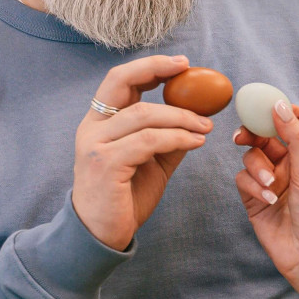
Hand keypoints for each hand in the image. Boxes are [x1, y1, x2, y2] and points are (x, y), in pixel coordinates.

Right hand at [71, 55, 213, 249]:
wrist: (102, 235)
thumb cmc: (124, 198)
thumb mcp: (152, 163)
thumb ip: (168, 139)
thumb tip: (198, 119)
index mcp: (99, 123)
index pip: (119, 81)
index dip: (149, 66)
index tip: (181, 64)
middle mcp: (92, 128)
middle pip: (122, 82)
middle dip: (156, 69)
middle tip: (189, 70)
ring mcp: (95, 145)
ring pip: (143, 114)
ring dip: (181, 116)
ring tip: (206, 125)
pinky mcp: (105, 164)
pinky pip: (148, 141)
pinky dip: (177, 137)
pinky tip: (196, 141)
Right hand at [232, 100, 298, 298]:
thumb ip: (295, 138)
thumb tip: (281, 106)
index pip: (293, 122)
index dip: (279, 110)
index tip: (264, 104)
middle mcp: (288, 165)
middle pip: (265, 137)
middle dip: (253, 135)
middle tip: (243, 136)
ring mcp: (270, 181)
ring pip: (251, 158)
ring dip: (257, 168)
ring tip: (270, 185)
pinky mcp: (254, 198)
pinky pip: (243, 180)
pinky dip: (252, 186)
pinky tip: (267, 199)